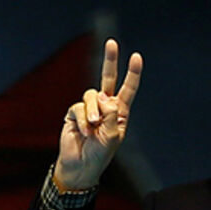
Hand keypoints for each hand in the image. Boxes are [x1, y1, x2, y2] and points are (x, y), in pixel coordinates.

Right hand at [55, 38, 142, 190]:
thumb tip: (102, 97)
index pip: (128, 89)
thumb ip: (111, 114)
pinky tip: (83, 131)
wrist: (80, 167)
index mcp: (119, 113)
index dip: (132, 73)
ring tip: (92, 126)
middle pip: (108, 78)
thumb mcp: (112, 136)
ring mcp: (89, 109)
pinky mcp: (74, 113)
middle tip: (111, 42)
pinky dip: (82, 119)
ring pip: (92, 95)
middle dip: (109, 60)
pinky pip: (79, 107)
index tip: (136, 57)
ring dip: (93, 111)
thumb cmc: (100, 155)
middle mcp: (105, 107)